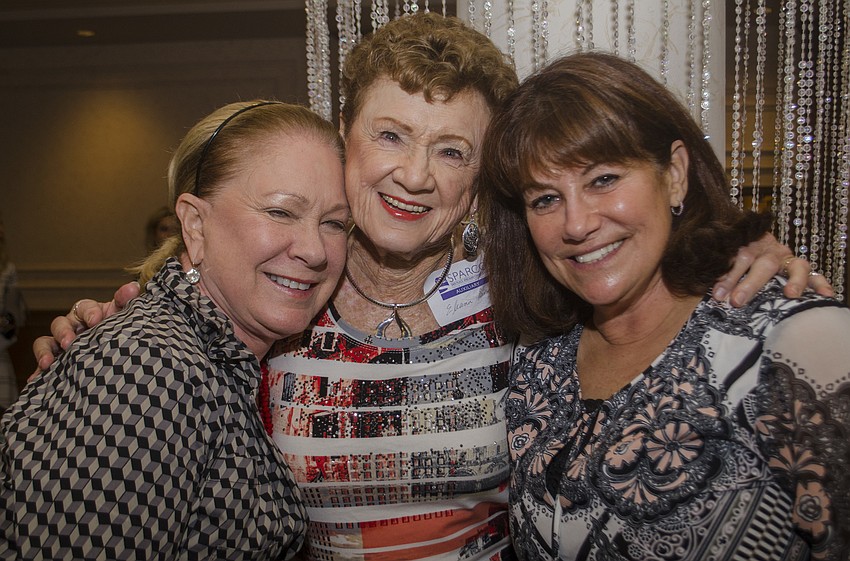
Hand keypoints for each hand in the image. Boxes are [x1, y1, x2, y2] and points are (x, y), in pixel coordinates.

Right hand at [30, 281, 140, 374]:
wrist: (121, 354)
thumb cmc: (119, 329)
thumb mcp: (123, 316)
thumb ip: (126, 301)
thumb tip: (133, 287)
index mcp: (88, 314)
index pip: (84, 307)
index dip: (89, 312)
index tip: (96, 320)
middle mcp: (72, 327)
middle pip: (60, 324)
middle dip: (63, 332)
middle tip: (69, 342)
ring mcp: (61, 345)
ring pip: (45, 342)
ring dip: (44, 351)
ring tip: (48, 362)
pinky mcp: (57, 362)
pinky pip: (42, 364)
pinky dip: (38, 371)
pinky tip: (37, 378)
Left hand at [712, 233, 834, 305]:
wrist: (753, 243)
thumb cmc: (733, 260)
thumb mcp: (723, 260)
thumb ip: (718, 274)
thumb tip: (711, 294)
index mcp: (745, 244)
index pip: (736, 257)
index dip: (727, 275)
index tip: (717, 294)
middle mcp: (767, 249)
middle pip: (761, 263)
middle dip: (749, 283)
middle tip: (738, 301)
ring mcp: (786, 257)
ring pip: (793, 266)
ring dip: (793, 280)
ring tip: (790, 294)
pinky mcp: (801, 267)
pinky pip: (815, 274)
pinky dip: (821, 283)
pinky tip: (826, 294)